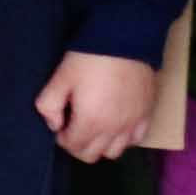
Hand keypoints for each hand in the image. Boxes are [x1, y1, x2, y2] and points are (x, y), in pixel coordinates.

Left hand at [37, 49, 157, 163]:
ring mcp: (132, 124)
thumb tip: (55, 125)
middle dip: (78, 145)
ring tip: (96, 126)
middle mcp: (113, 129)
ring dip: (101, 144)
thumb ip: (49, 105)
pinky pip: (136, 140)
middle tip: (75, 125)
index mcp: (90, 121)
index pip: (73, 147)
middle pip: (92, 155)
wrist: (125, 39)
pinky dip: (125, 138)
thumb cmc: (89, 58)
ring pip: (114, 152)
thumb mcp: (60, 77)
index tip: (62, 123)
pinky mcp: (147, 114)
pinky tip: (117, 124)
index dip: (62, 138)